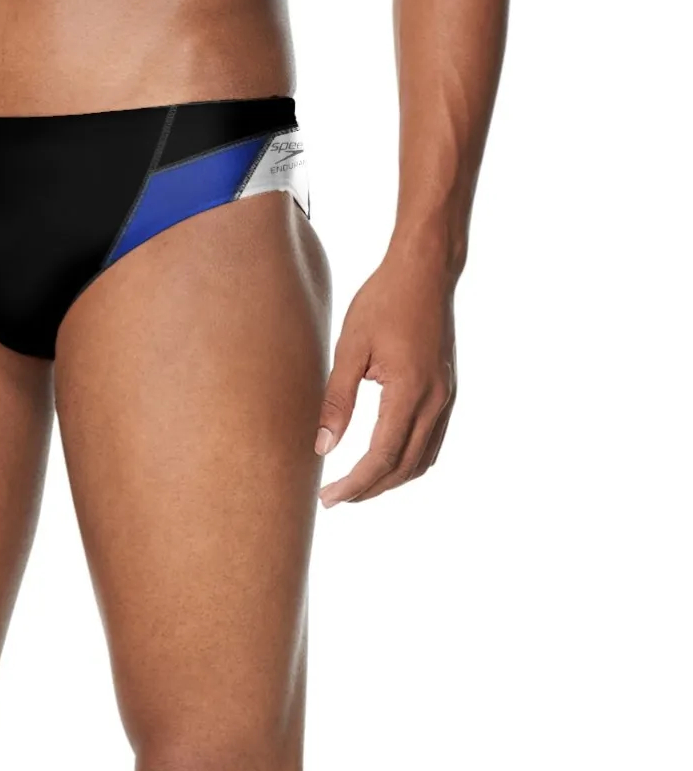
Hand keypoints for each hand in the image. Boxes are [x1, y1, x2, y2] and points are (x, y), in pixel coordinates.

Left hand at [316, 247, 456, 506]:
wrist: (426, 271)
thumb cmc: (382, 301)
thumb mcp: (350, 348)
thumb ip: (337, 399)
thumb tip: (322, 446)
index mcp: (410, 392)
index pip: (381, 457)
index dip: (354, 484)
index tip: (327, 498)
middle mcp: (435, 401)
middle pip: (404, 467)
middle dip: (369, 489)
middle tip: (334, 498)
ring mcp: (447, 397)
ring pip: (423, 459)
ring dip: (391, 479)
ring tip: (356, 486)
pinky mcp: (448, 391)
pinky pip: (432, 441)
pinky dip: (409, 461)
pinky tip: (385, 459)